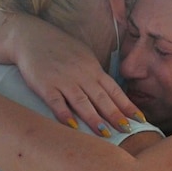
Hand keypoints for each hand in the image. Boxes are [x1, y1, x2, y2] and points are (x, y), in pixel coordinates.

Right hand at [14, 36, 144, 134]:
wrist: (31, 36)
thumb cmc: (60, 48)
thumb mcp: (84, 57)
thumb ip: (96, 75)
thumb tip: (111, 95)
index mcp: (93, 69)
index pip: (114, 90)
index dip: (127, 106)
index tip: (140, 120)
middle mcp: (81, 75)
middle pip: (101, 98)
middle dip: (116, 115)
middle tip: (128, 131)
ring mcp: (63, 80)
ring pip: (81, 102)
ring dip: (94, 118)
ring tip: (105, 133)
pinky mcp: (45, 85)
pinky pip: (56, 102)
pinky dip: (64, 114)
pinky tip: (72, 126)